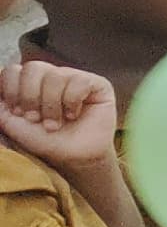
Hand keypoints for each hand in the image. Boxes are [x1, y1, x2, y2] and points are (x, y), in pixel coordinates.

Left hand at [0, 61, 119, 170]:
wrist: (72, 158)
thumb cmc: (44, 141)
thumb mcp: (11, 123)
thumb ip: (0, 104)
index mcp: (30, 83)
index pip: (14, 70)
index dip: (12, 91)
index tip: (17, 112)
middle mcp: (51, 76)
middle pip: (33, 67)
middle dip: (31, 97)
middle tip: (36, 119)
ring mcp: (74, 78)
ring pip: (56, 75)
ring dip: (52, 105)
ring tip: (55, 123)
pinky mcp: (97, 84)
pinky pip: (79, 81)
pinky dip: (72, 102)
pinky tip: (74, 115)